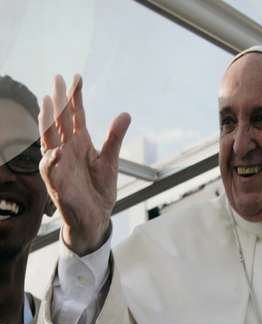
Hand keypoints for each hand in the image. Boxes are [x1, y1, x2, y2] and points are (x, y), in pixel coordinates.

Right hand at [38, 74, 129, 255]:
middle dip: (59, 101)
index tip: (76, 77)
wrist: (96, 218)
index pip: (75, 116)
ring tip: (48, 103)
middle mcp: (66, 150)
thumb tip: (125, 114)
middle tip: (58, 80)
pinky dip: (52, 161)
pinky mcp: (57, 184)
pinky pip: (50, 170)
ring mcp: (60, 165)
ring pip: (49, 140)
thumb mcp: (110, 161)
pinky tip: (56, 151)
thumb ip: (115, 138)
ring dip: (47, 122)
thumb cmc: (99, 189)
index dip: (75, 97)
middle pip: (60, 122)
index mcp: (80, 143)